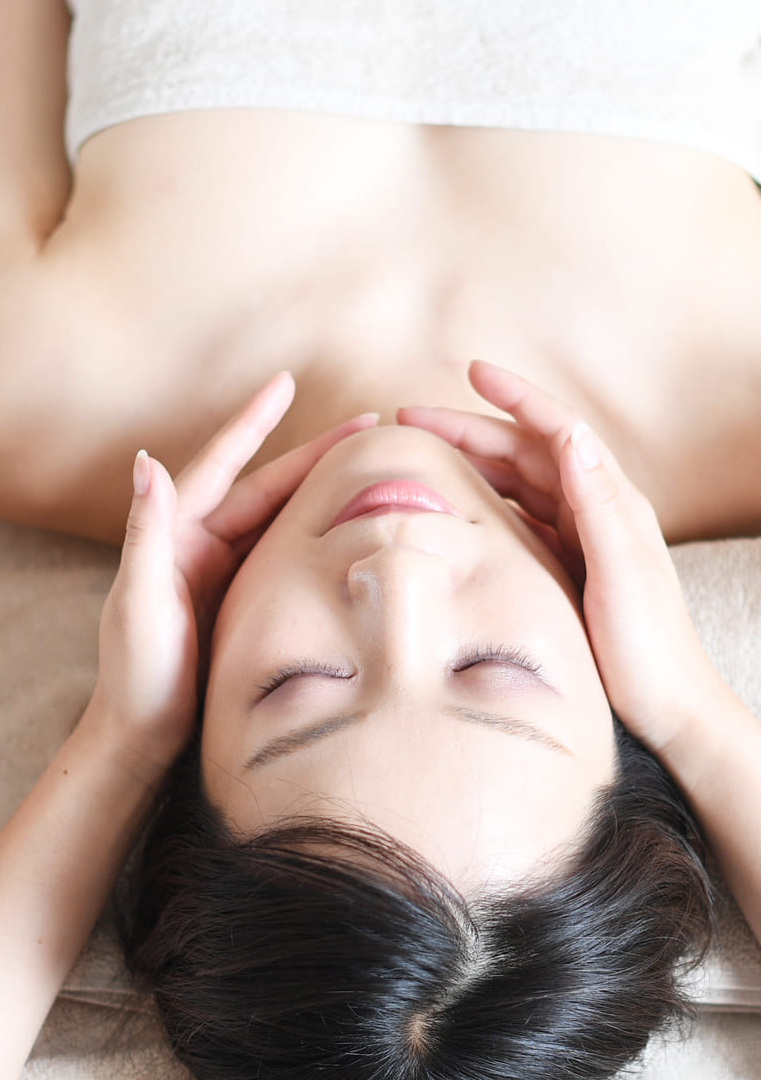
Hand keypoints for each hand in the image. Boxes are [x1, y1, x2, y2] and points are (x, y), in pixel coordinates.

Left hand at [89, 374, 377, 771]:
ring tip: (371, 466)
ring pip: (279, 520)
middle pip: (265, 487)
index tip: (284, 383)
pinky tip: (350, 526)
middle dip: (313, 455)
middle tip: (369, 424)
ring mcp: (221, 575)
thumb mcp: (137, 603)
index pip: (222, 467)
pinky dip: (314, 536)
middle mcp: (197, 546)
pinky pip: (283, 558)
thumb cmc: (134, 674)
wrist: (140, 736)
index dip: (252, 423)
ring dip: (320, 491)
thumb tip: (146, 461)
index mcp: (174, 536)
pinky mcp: (240, 604)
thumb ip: (144, 534)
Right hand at [397, 361, 721, 758]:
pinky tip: (448, 511)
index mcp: (611, 502)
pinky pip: (514, 524)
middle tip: (410, 418)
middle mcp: (594, 513)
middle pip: (524, 454)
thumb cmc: (650, 648)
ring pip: (514, 486)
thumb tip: (572, 436)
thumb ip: (598, 504)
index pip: (557, 431)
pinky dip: (479, 508)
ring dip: (469, 464)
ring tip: (418, 456)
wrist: (670, 708)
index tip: (472, 371)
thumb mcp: (623, 572)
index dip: (514, 398)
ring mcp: (578, 541)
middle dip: (468, 429)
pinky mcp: (564, 570)